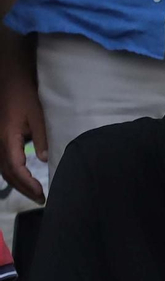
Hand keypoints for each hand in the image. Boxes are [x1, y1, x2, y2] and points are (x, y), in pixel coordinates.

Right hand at [0, 48, 46, 203]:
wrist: (9, 80)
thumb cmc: (25, 97)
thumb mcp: (37, 117)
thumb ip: (40, 139)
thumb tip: (44, 160)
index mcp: (7, 139)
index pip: (16, 169)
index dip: (28, 184)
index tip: (42, 193)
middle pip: (7, 173)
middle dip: (23, 188)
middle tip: (40, 199)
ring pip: (2, 169)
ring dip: (17, 183)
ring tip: (33, 192)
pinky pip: (1, 162)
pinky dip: (11, 173)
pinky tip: (22, 178)